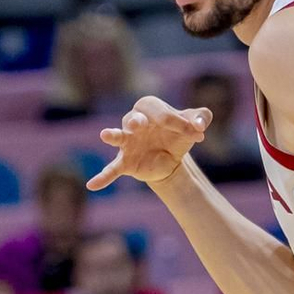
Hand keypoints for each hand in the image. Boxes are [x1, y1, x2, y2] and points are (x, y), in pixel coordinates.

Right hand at [88, 97, 210, 192]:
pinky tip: (92, 185)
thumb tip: (200, 126)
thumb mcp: (193, 124)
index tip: (198, 135)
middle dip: (137, 121)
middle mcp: (134, 121)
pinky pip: (112, 169)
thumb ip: (201, 118)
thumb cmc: (178, 134)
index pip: (164, 114)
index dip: (182, 125)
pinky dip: (103, 177)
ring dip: (113, 135)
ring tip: (105, 135)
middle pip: (134, 118)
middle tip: (138, 124)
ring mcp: (127, 142)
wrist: (172, 158)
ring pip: (117, 137)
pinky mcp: (125, 162)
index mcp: (150, 108)